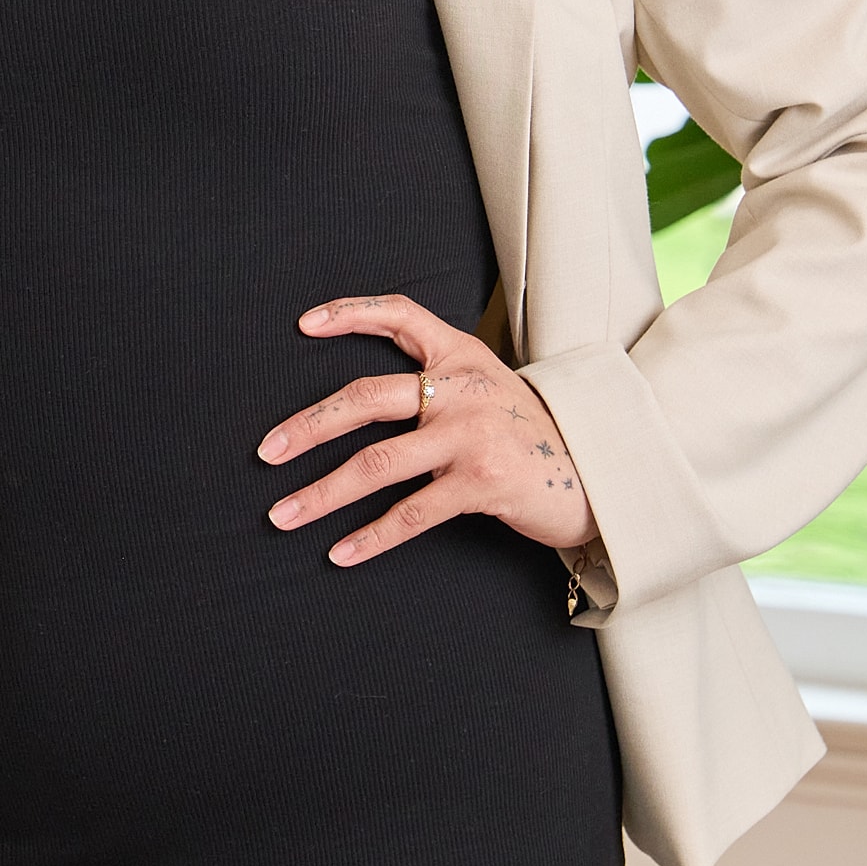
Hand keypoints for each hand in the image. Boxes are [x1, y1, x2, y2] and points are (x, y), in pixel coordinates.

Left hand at [260, 291, 592, 564]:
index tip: (304, 326)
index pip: (400, 314)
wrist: (599, 476)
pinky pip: (412, 512)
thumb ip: (441, 379)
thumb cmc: (531, 435)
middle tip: (267, 450)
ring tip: (283, 514)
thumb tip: (367, 398)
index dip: (351, 314)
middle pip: (368, 397)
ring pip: (378, 462)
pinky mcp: (482, 483)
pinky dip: (371, 537)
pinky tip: (339, 552)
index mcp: (461, 356)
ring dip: (323, 493)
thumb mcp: (490, 387)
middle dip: (310, 425)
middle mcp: (463, 388)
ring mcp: (472, 435)